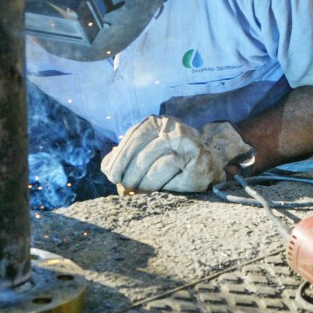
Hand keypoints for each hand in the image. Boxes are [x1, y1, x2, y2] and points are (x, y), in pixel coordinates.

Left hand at [101, 115, 252, 192]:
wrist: (206, 159)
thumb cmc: (167, 156)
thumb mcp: (145, 147)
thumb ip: (124, 155)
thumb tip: (106, 167)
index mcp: (157, 122)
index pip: (133, 138)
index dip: (120, 159)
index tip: (111, 176)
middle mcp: (174, 129)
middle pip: (143, 156)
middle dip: (129, 175)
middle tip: (124, 188)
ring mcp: (189, 145)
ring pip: (157, 169)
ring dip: (144, 184)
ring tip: (139, 191)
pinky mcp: (199, 163)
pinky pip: (173, 180)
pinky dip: (161, 188)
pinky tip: (158, 191)